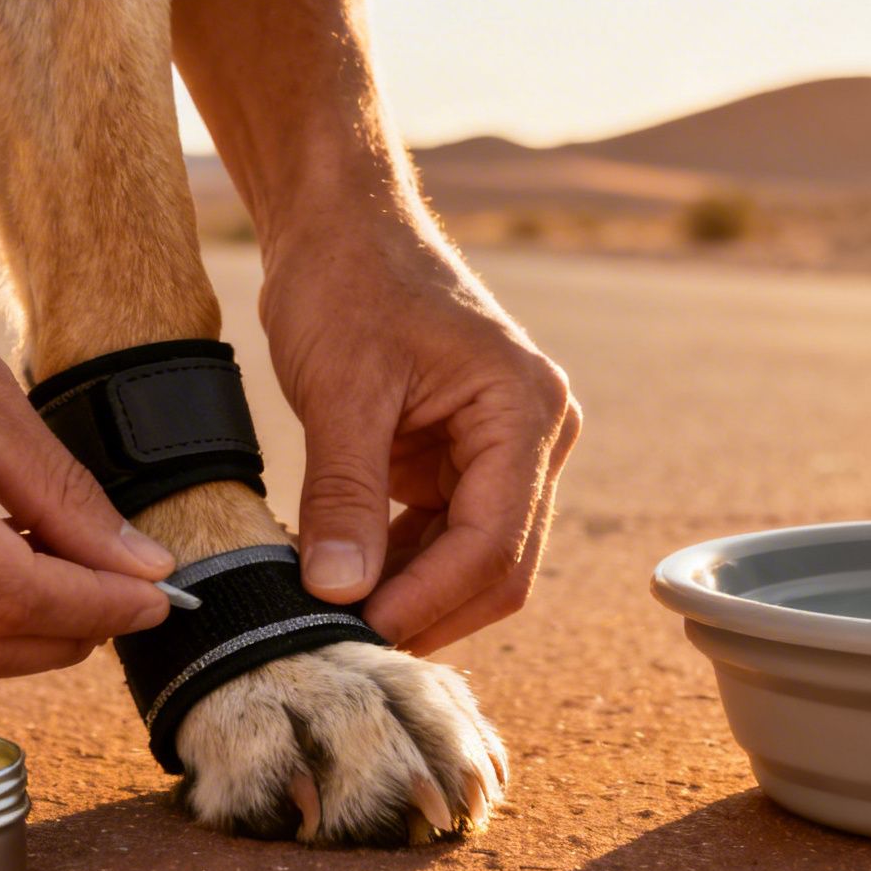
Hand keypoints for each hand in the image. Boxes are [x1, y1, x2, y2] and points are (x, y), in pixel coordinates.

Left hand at [261, 221, 579, 652]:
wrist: (340, 225)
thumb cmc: (349, 280)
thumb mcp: (340, 389)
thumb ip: (344, 495)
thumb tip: (336, 592)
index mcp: (525, 410)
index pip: (494, 542)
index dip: (430, 599)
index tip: (360, 631)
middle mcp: (535, 436)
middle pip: (498, 565)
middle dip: (427, 610)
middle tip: (347, 646)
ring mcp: (505, 452)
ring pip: (471, 561)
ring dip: (410, 595)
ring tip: (335, 618)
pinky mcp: (465, 461)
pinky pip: (442, 537)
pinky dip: (398, 566)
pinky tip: (344, 582)